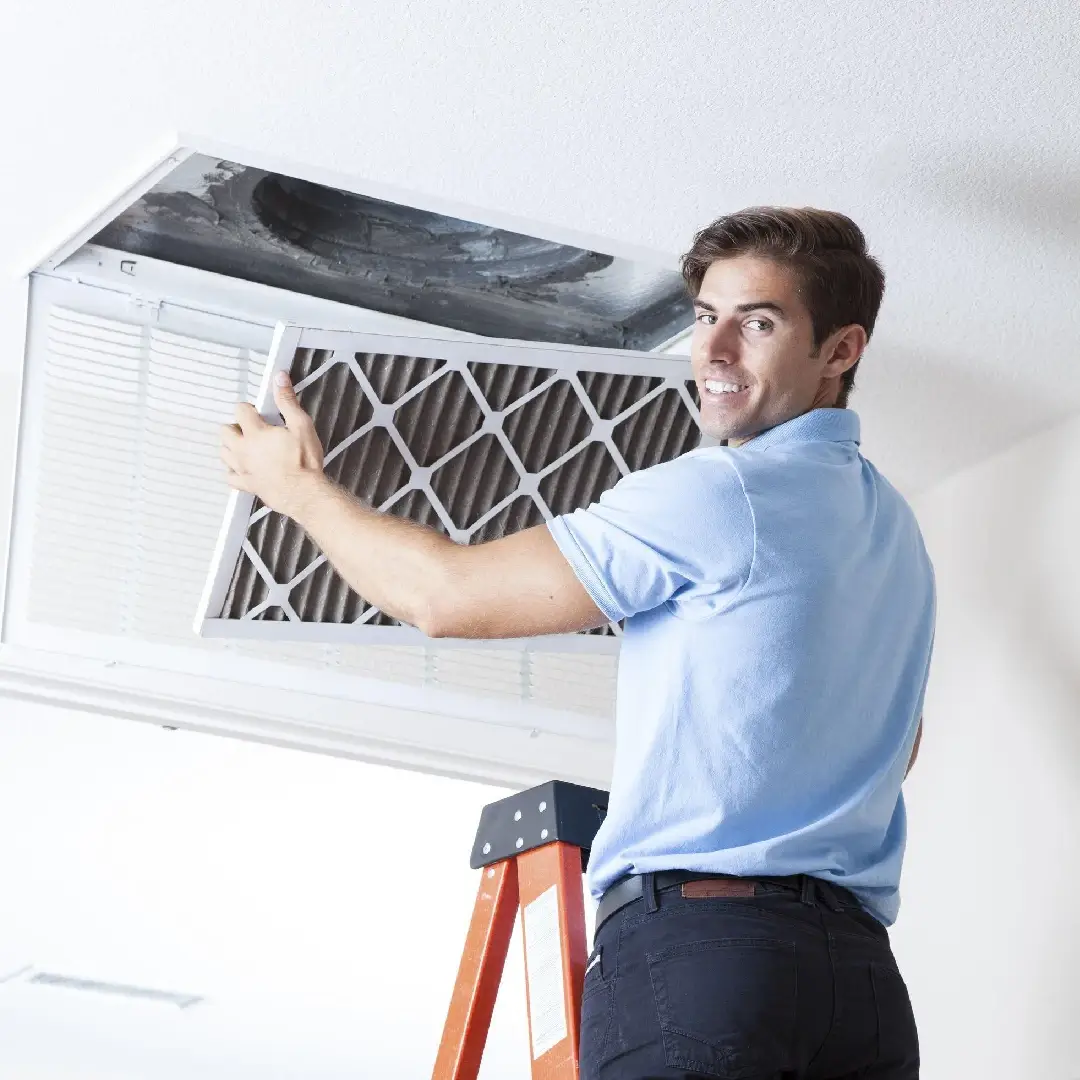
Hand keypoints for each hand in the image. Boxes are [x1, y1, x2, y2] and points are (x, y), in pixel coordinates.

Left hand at [220, 372, 326, 519]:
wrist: (304, 494)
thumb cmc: (304, 462)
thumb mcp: (301, 426)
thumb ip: (287, 402)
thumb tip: (279, 378)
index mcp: (255, 432)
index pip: (240, 411)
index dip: (249, 409)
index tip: (259, 413)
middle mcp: (243, 449)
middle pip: (225, 431)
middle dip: (236, 426)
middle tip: (253, 429)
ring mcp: (242, 468)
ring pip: (223, 451)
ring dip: (231, 446)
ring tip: (247, 446)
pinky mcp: (246, 484)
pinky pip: (229, 476)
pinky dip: (233, 470)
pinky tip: (243, 468)